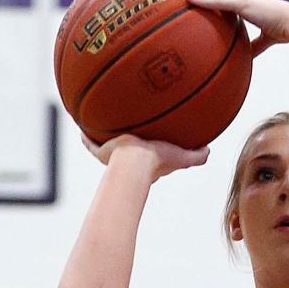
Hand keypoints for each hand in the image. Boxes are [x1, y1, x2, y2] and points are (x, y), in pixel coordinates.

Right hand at [81, 132, 208, 179]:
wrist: (134, 164)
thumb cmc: (156, 162)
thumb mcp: (181, 158)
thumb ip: (196, 156)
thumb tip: (209, 150)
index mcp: (144, 161)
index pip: (145, 155)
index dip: (146, 149)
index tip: (147, 142)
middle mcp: (126, 159)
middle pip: (123, 148)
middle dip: (122, 141)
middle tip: (122, 129)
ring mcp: (112, 155)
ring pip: (104, 144)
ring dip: (102, 135)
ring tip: (98, 123)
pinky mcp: (100, 150)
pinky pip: (89, 141)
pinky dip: (85, 134)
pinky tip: (79, 123)